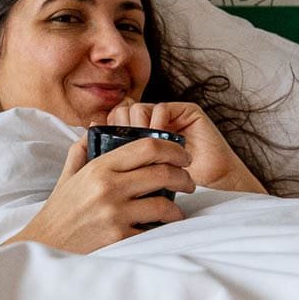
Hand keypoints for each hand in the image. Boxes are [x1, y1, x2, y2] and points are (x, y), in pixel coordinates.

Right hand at [1, 132, 194, 252]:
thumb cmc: (59, 211)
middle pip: (163, 172)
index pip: (147, 147)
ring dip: (177, 208)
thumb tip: (96, 126)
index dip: (173, 149)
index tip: (183, 156)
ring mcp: (114, 214)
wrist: (44, 245)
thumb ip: (82, 149)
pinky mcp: (118, 238)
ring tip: (177, 211)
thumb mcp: (68, 176)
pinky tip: (161, 229)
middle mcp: (109, 187)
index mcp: (99, 167)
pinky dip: (160, 230)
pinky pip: (151, 231)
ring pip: (163, 205)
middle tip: (189, 182)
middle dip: (184, 177)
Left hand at [106, 99, 265, 194]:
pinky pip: (161, 109)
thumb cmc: (172, 190)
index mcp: (137, 137)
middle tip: (126, 150)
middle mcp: (151, 123)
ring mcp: (168, 116)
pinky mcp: (186, 111)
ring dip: (139, 128)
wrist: (209, 188)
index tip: (108, 151)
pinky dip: (158, 123)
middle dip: (121, 129)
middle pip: (122, 113)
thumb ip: (117, 160)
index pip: (113, 123)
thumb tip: (89, 133)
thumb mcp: (137, 179)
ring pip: (138, 110)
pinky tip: (159, 140)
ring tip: (144, 149)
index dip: (108, 132)